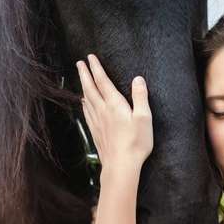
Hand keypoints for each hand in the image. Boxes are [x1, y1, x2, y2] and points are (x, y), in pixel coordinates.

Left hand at [77, 54, 152, 171]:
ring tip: (80, 79)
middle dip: (84, 74)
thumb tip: (138, 79)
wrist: (121, 165)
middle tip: (79, 63)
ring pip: (86, 99)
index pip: (103, 82)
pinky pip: (87, 113)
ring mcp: (97, 122)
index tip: (90, 57)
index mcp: (114, 105)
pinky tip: (83, 103)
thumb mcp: (144, 118)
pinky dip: (84, 104)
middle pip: (90, 88)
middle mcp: (103, 111)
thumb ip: (140, 97)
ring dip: (83, 86)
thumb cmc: (136, 143)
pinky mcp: (96, 132)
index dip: (96, 68)